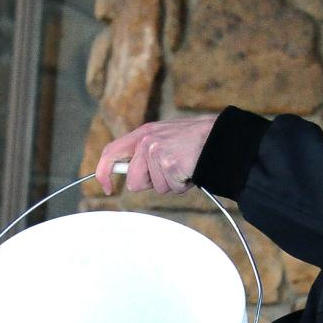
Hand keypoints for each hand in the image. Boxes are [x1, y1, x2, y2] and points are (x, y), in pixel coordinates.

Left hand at [96, 116, 217, 194]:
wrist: (218, 138)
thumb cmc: (193, 142)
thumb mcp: (164, 140)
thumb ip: (144, 154)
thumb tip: (130, 178)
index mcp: (143, 134)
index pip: (111, 152)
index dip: (104, 172)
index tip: (106, 187)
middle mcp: (146, 141)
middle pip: (134, 181)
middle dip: (149, 184)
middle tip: (168, 172)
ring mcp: (157, 152)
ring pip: (156, 187)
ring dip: (170, 183)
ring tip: (183, 166)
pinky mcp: (170, 164)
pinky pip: (172, 188)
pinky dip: (182, 185)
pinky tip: (189, 169)